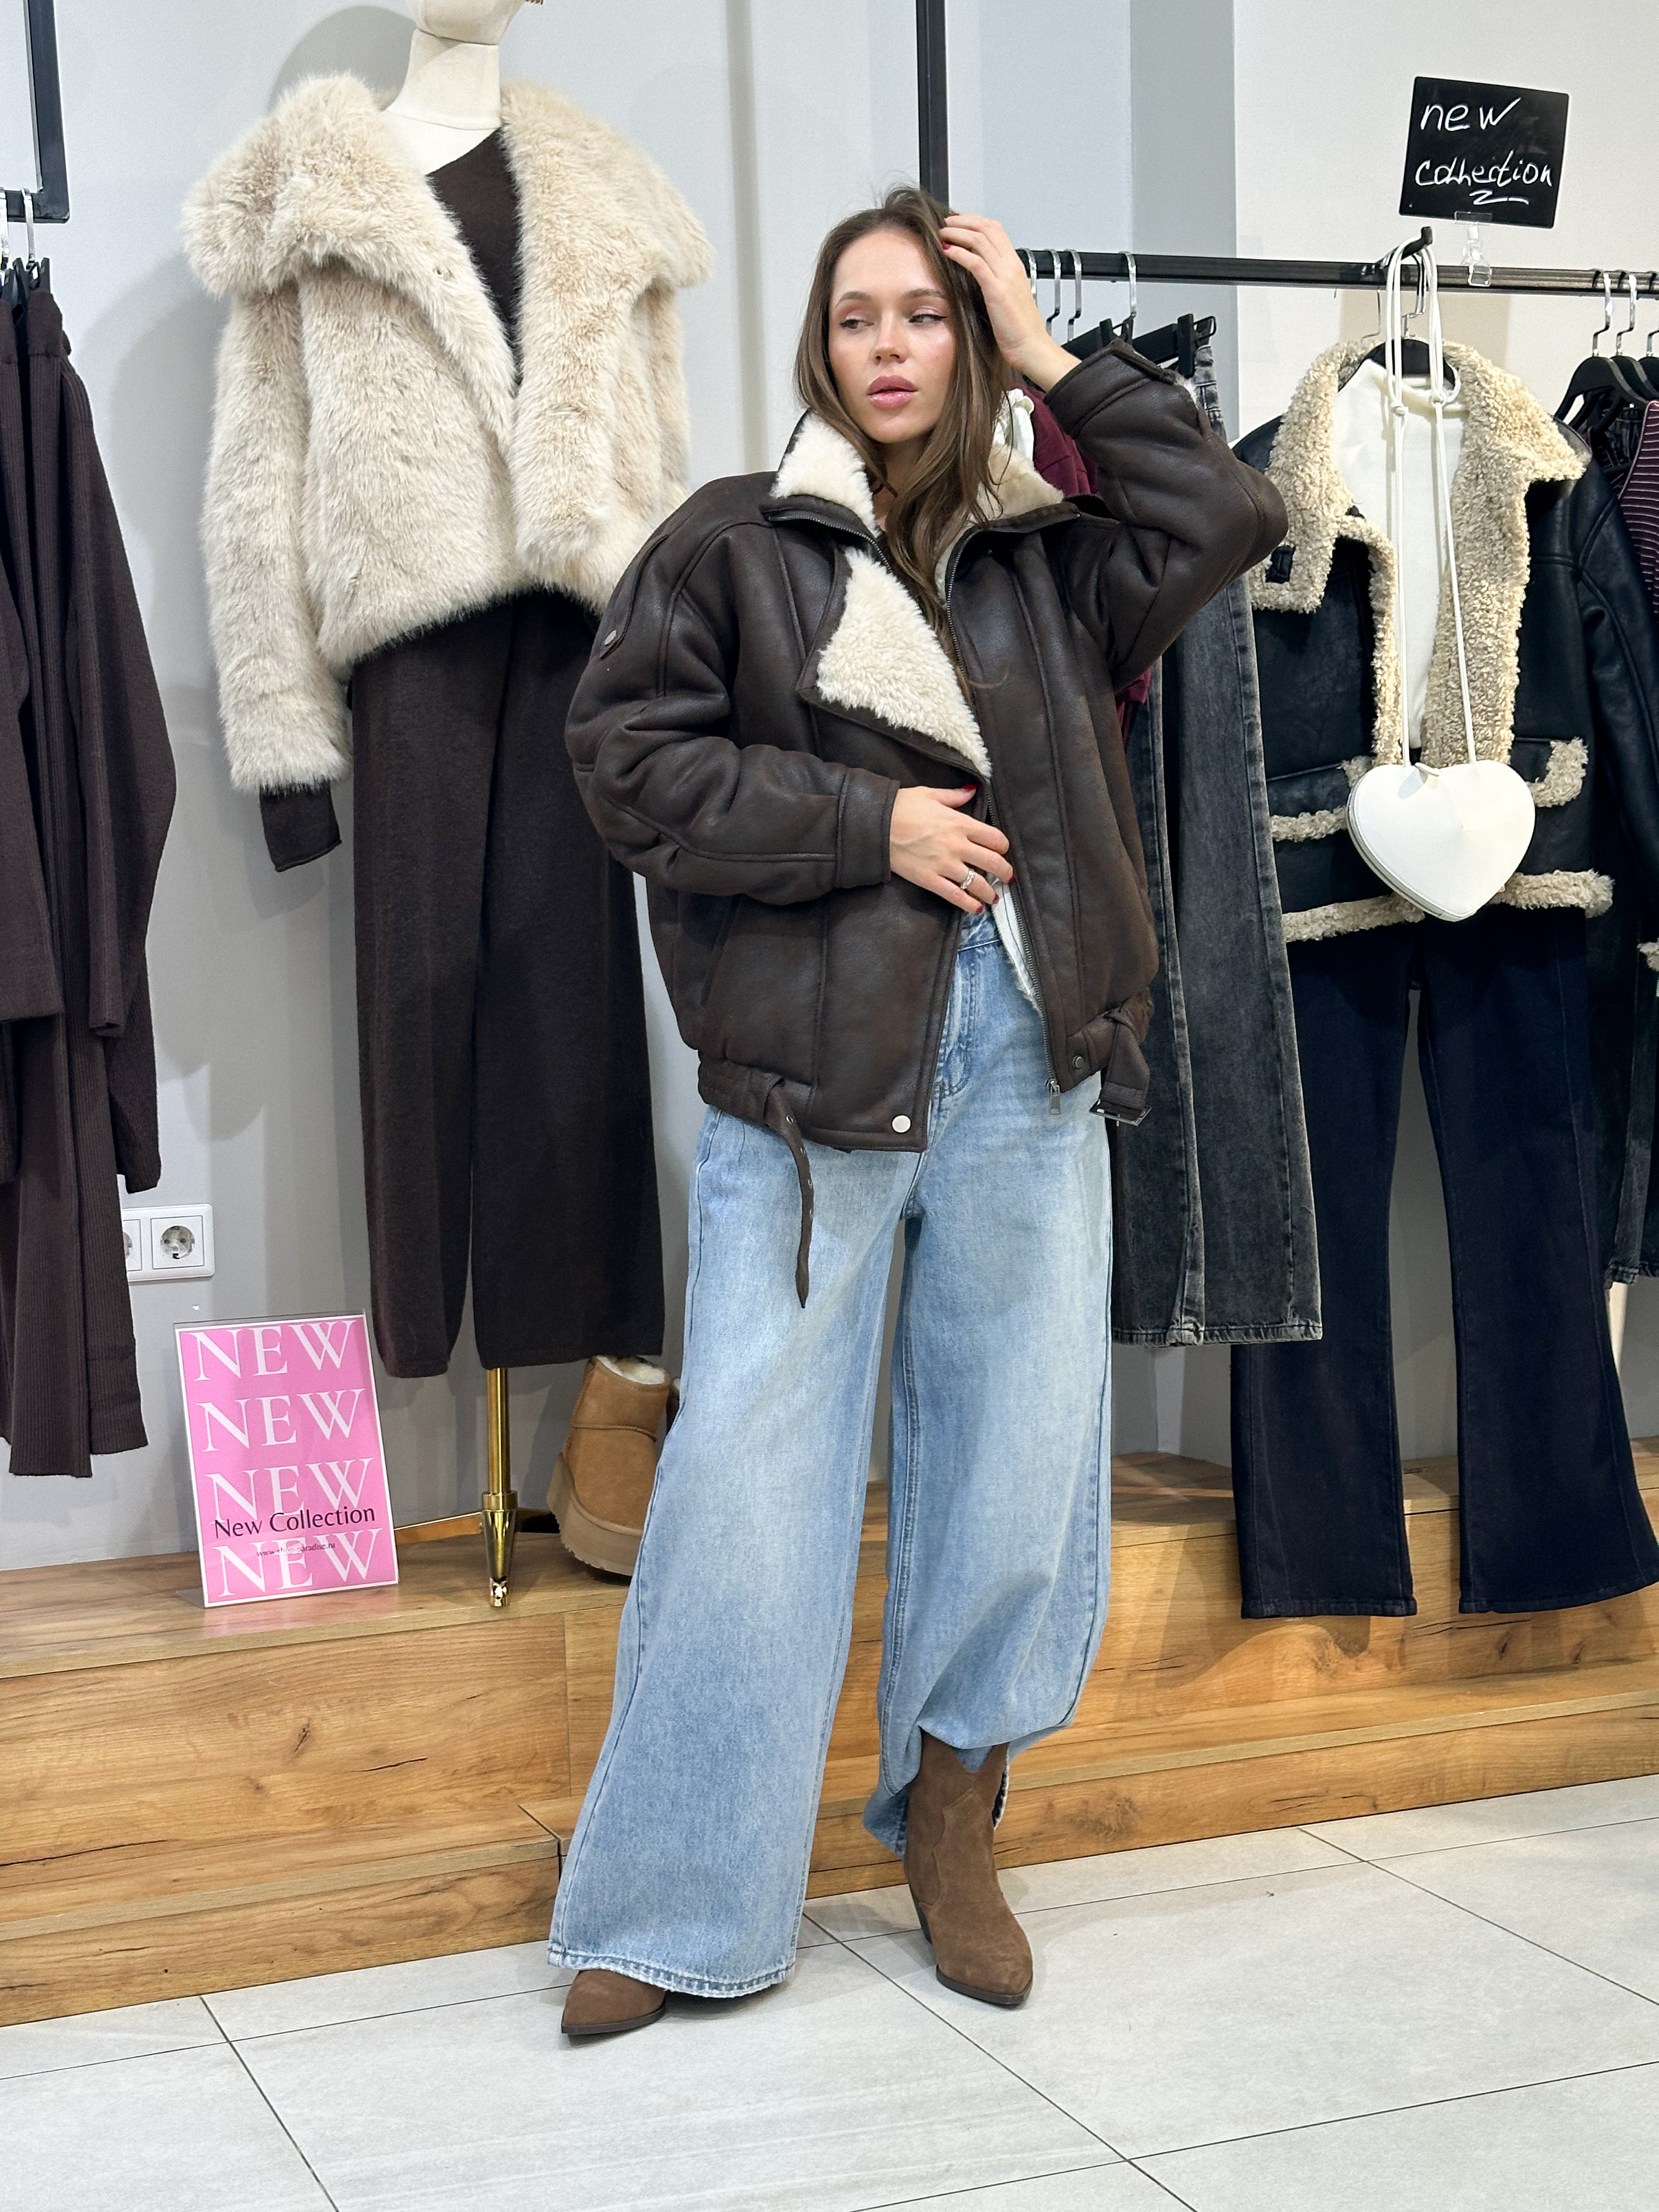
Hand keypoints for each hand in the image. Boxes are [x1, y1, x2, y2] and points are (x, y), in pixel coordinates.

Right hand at [889, 784, 1013, 913]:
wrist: (876, 825)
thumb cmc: (902, 806)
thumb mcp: (930, 794)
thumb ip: (954, 796)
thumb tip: (972, 790)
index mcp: (960, 823)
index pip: (994, 838)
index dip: (1003, 846)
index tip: (1002, 851)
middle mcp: (957, 845)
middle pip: (992, 862)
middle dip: (1004, 872)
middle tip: (1007, 878)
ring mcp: (944, 865)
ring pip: (977, 882)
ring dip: (989, 892)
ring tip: (995, 898)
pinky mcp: (930, 880)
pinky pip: (954, 895)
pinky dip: (967, 904)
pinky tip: (976, 909)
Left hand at [938, 213, 1076, 391]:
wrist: (1032, 347)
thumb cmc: (1019, 331)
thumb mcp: (1007, 300)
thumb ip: (996, 284)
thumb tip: (979, 278)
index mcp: (1015, 266)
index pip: (996, 230)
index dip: (975, 221)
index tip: (958, 223)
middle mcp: (1011, 266)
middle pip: (987, 228)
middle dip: (963, 221)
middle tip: (946, 224)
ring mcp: (1005, 276)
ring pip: (980, 240)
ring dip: (958, 233)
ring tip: (942, 234)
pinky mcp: (997, 290)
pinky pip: (975, 263)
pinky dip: (959, 253)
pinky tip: (947, 251)